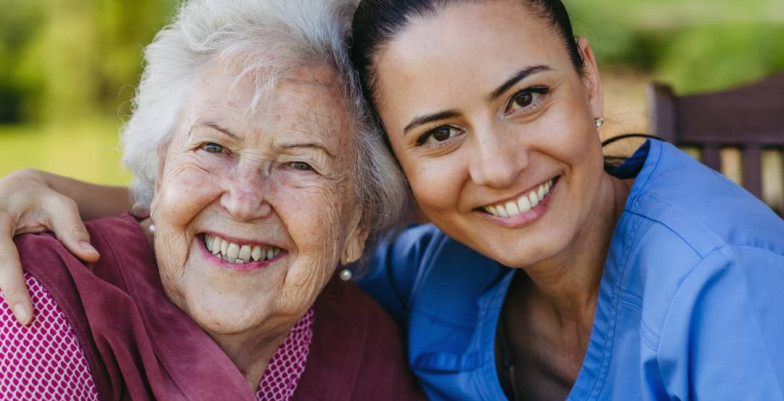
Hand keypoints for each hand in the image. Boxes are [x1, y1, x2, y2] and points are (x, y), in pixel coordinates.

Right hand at [0, 169, 99, 324]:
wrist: (16, 189)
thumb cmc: (42, 200)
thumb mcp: (60, 206)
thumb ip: (73, 228)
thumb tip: (92, 256)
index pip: (3, 258)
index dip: (13, 288)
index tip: (27, 318)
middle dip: (2, 297)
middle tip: (24, 326)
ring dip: (0, 295)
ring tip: (14, 326)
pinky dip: (2, 290)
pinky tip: (8, 317)